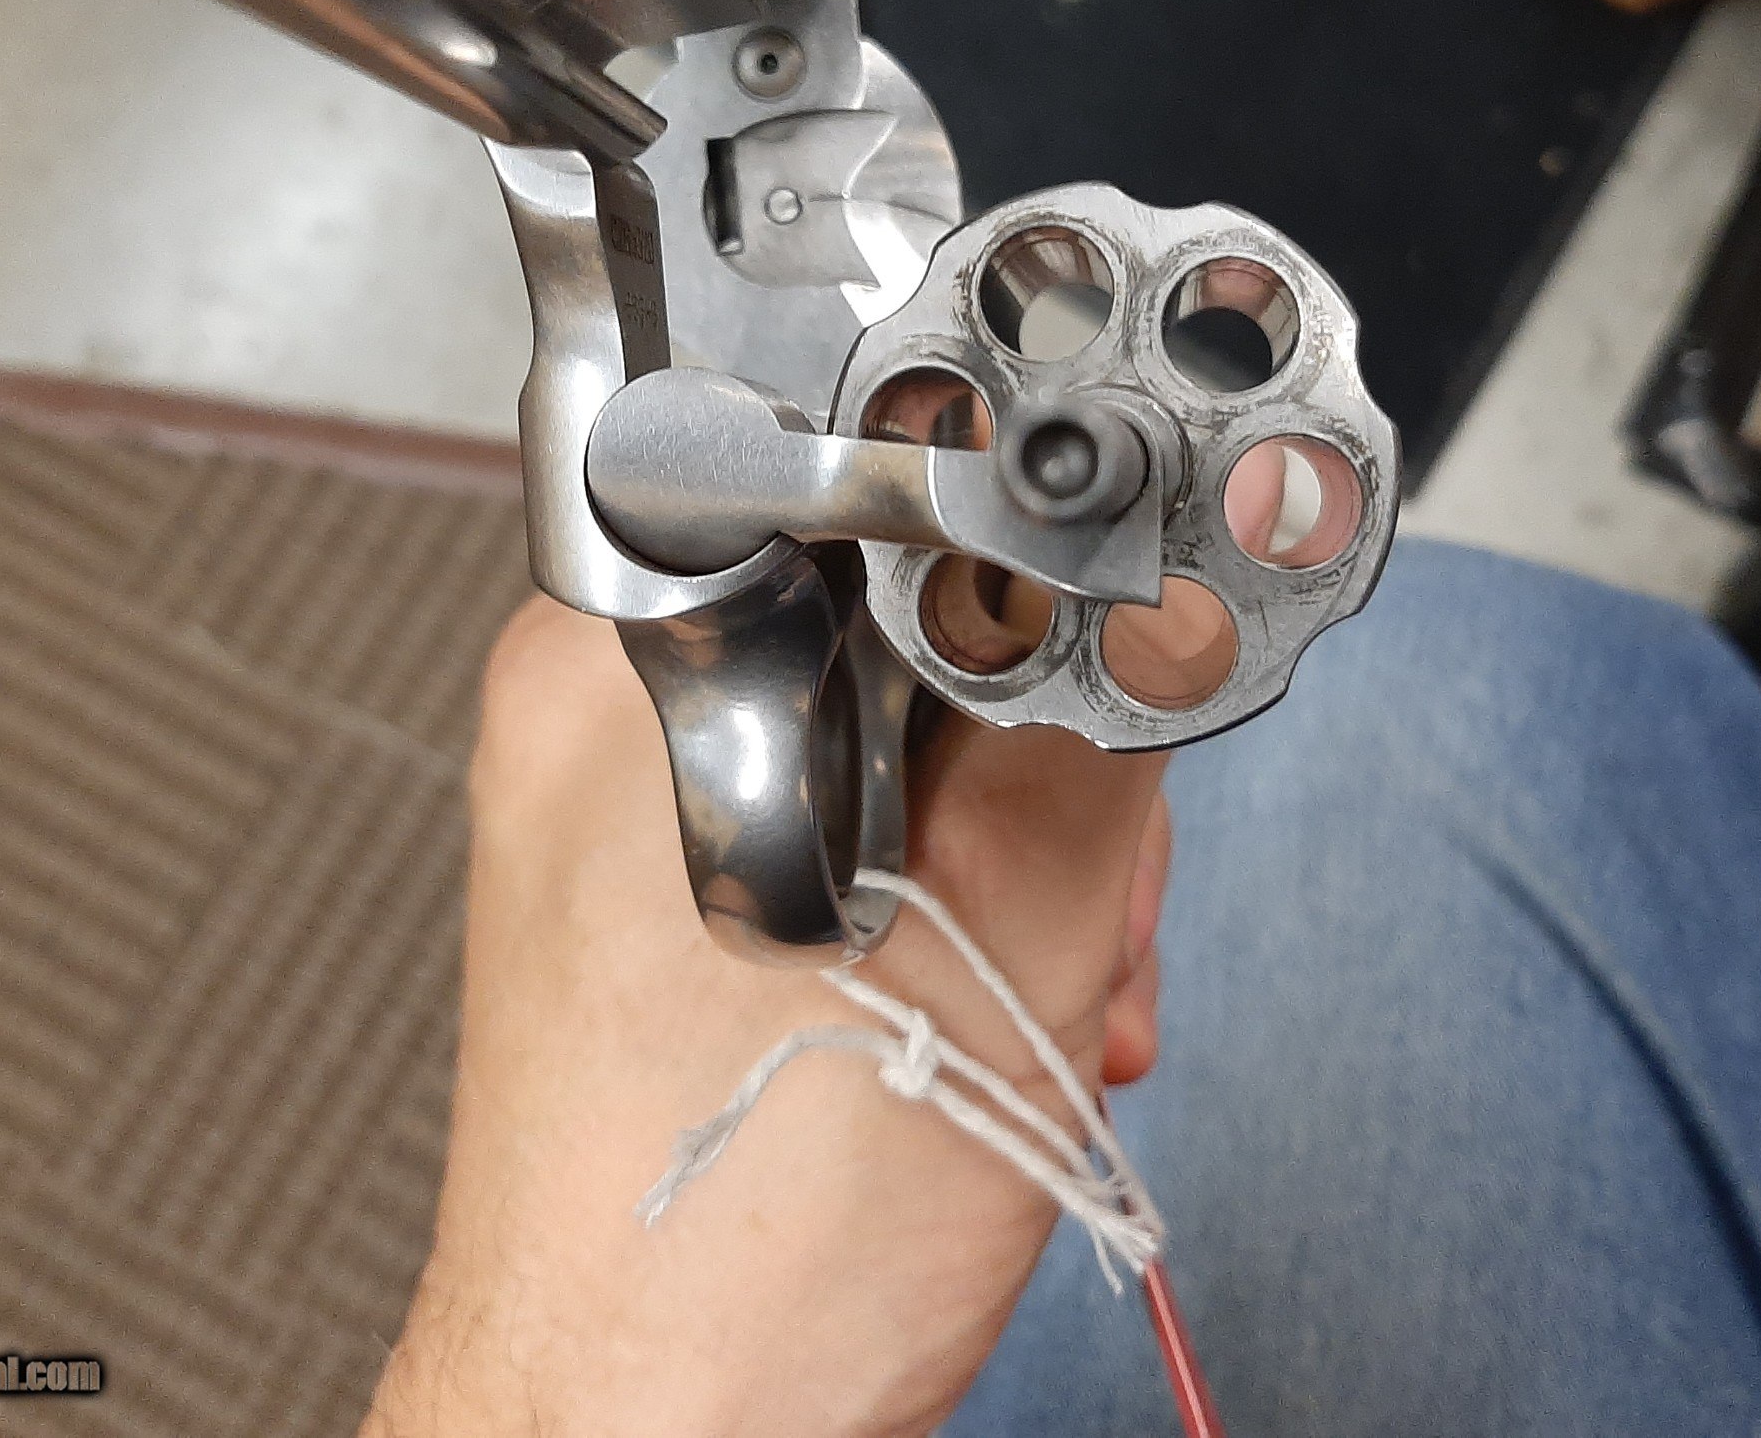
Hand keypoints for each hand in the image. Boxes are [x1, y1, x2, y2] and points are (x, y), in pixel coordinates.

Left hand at [363, 452, 1279, 1435]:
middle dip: (1040, 757)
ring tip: (1041, 994)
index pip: (877, 494)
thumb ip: (1083, 731)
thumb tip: (1160, 587)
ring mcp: (618, 817)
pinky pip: (843, 830)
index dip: (1028, 582)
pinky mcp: (656, 904)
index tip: (1099, 681)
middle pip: (899, 620)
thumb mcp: (994, 952)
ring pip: (891, 736)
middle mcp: (599, 717)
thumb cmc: (729, 1266)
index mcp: (631, 669)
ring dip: (1011, 851)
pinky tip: (985, 1012)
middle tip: (1082, 901)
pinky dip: (944, 904)